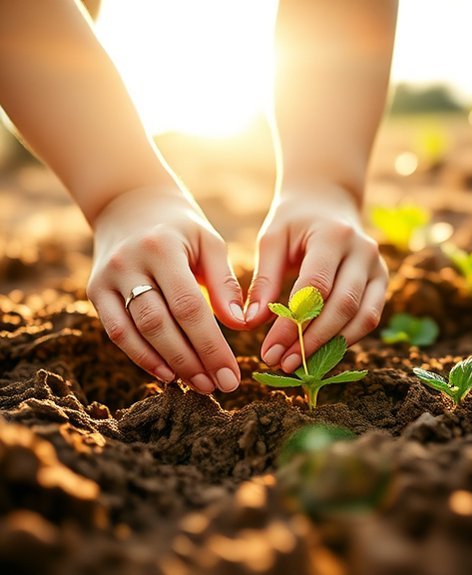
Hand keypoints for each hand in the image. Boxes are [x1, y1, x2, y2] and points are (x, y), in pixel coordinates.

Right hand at [87, 187, 246, 392]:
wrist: (130, 204)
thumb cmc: (182, 229)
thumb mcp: (210, 243)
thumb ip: (225, 284)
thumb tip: (240, 325)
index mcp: (162, 248)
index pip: (189, 306)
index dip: (211, 344)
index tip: (232, 373)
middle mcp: (129, 263)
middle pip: (160, 323)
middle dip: (192, 360)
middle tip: (219, 385)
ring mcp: (107, 278)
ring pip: (134, 332)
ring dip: (168, 363)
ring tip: (200, 385)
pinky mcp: (95, 291)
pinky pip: (116, 332)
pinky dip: (141, 356)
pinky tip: (168, 374)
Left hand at [246, 181, 386, 372]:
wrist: (329, 202)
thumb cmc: (295, 223)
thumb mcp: (273, 240)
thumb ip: (264, 280)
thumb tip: (250, 323)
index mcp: (334, 235)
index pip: (315, 287)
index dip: (293, 323)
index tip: (268, 350)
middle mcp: (363, 251)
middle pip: (343, 306)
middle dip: (312, 340)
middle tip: (281, 363)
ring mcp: (378, 267)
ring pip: (363, 317)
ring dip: (332, 346)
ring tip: (299, 365)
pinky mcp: (382, 282)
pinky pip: (370, 318)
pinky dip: (347, 339)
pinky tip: (320, 352)